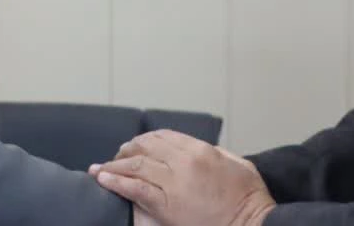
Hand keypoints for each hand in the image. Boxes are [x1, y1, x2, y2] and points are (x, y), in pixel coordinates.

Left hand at [90, 130, 275, 225]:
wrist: (252, 223)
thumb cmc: (249, 197)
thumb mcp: (237, 163)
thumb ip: (215, 153)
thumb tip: (198, 151)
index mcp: (200, 150)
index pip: (163, 136)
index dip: (144, 139)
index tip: (135, 144)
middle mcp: (184, 161)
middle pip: (145, 147)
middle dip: (126, 150)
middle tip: (116, 156)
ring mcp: (174, 183)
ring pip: (135, 166)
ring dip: (114, 165)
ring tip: (101, 169)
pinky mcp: (166, 205)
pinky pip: (135, 189)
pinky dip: (117, 182)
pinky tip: (104, 179)